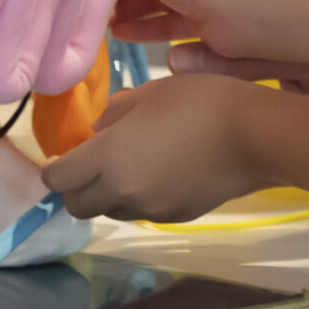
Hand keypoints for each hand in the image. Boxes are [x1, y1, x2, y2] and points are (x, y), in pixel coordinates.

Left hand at [42, 74, 269, 221]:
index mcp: (107, 158)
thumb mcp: (150, 92)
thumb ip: (114, 114)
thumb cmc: (199, 101)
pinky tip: (163, 172)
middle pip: (78, 206)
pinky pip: (142, 211)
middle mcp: (122, 191)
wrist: (254, 135)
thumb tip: (98, 131)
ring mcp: (150, 209)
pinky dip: (140, 198)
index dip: (53, 169)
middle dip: (76, 188)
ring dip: (109, 194)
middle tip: (92, 164)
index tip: (64, 155)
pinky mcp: (175, 217)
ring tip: (133, 165)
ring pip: (110, 211)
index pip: (57, 181)